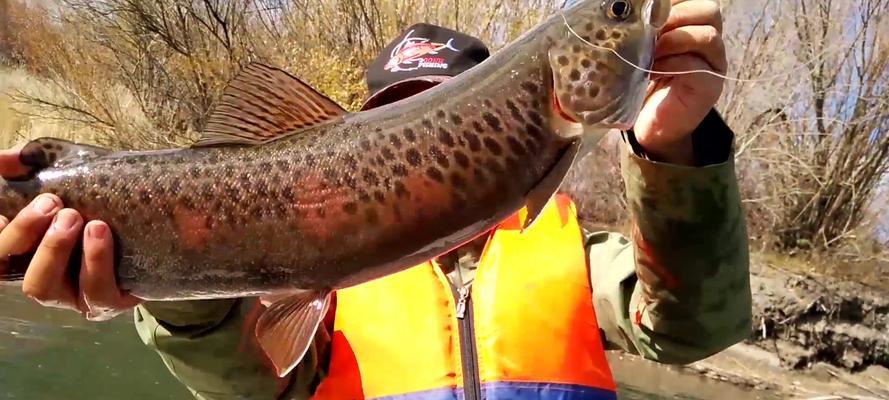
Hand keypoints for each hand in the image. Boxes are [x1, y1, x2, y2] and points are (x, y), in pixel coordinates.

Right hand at [0, 148, 139, 320]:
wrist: (163, 228)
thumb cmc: (106, 202)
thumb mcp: (73, 179)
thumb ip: (36, 167)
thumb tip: (10, 157)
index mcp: (24, 249)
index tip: (0, 214)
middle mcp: (39, 275)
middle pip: (5, 266)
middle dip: (24, 232)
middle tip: (51, 203)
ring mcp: (70, 296)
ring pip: (41, 287)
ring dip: (53, 250)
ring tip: (75, 218)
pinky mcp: (106, 303)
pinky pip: (95, 293)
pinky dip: (94, 260)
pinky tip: (99, 231)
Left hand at [633, 0, 726, 164]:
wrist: (653, 124)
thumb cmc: (645, 80)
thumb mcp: (643, 47)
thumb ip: (646, 27)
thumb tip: (630, 9)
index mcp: (695, 24)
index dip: (672, 1)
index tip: (647, 11)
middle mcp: (711, 41)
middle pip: (709, 11)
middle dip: (674, 16)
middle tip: (649, 31)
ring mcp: (714, 63)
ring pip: (707, 36)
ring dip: (673, 40)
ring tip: (650, 52)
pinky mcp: (709, 86)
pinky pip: (696, 66)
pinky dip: (671, 64)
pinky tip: (651, 71)